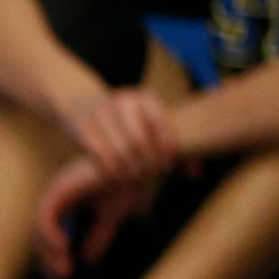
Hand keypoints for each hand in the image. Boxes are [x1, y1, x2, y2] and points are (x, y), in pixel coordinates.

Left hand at [34, 156, 144, 278]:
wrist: (141, 161)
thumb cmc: (128, 182)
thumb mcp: (111, 216)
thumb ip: (98, 237)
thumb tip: (87, 262)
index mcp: (68, 202)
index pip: (50, 234)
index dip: (51, 258)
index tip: (62, 277)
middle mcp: (59, 196)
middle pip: (40, 233)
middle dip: (47, 259)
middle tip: (61, 278)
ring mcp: (58, 191)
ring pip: (39, 227)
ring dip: (48, 251)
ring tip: (64, 268)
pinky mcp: (62, 188)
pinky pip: (45, 215)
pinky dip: (49, 233)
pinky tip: (62, 247)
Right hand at [61, 89, 179, 182]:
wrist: (82, 104)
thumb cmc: (125, 121)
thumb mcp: (148, 125)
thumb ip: (171, 146)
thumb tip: (196, 175)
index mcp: (144, 97)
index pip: (161, 127)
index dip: (165, 151)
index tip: (166, 168)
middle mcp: (123, 100)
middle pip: (140, 142)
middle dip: (146, 164)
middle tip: (149, 177)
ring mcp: (101, 112)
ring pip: (120, 150)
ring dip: (128, 171)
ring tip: (134, 180)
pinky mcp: (83, 126)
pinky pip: (100, 154)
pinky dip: (109, 170)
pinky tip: (115, 177)